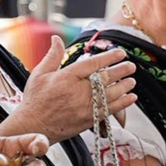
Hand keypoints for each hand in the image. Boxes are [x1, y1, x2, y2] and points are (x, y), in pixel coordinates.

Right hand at [8, 37, 136, 141]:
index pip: (92, 64)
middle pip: (105, 79)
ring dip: (124, 87)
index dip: (109, 57)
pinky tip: (130, 98)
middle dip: (121, 71)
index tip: (120, 53)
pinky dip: (122, 104)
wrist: (33, 127)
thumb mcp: (39, 74)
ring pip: (111, 94)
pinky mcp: (88, 120)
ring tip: (132, 81)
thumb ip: (52, 56)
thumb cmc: (35, 100)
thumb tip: (56, 38)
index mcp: (66, 77)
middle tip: (131, 66)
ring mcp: (84, 107)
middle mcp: (77, 92)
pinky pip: (110, 110)